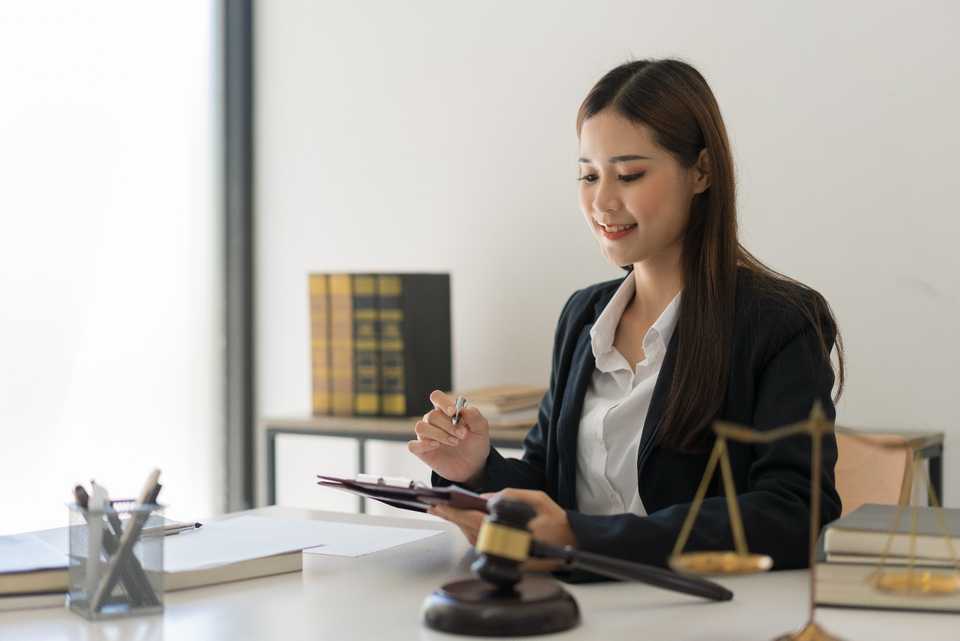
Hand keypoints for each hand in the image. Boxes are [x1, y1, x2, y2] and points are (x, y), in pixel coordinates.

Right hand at [407, 390, 490, 482]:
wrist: (473, 466)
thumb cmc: (475, 444)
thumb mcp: (481, 430)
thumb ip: (475, 417)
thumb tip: (463, 408)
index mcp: (446, 411)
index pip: (437, 397)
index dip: (443, 402)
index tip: (453, 412)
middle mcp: (433, 421)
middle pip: (432, 415)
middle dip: (448, 425)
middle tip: (462, 435)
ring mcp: (426, 436)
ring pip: (421, 427)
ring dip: (438, 434)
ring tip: (455, 442)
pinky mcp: (421, 451)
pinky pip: (413, 445)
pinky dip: (423, 445)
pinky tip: (436, 446)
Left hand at [427, 488, 576, 570]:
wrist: (572, 545)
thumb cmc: (555, 520)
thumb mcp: (536, 498)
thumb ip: (509, 496)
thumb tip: (483, 498)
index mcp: (510, 530)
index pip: (475, 520)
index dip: (454, 512)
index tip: (438, 504)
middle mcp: (504, 545)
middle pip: (469, 529)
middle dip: (451, 516)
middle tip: (433, 504)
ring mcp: (503, 555)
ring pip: (473, 538)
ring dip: (459, 523)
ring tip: (445, 509)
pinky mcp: (504, 561)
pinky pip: (482, 544)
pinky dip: (470, 530)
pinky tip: (463, 520)